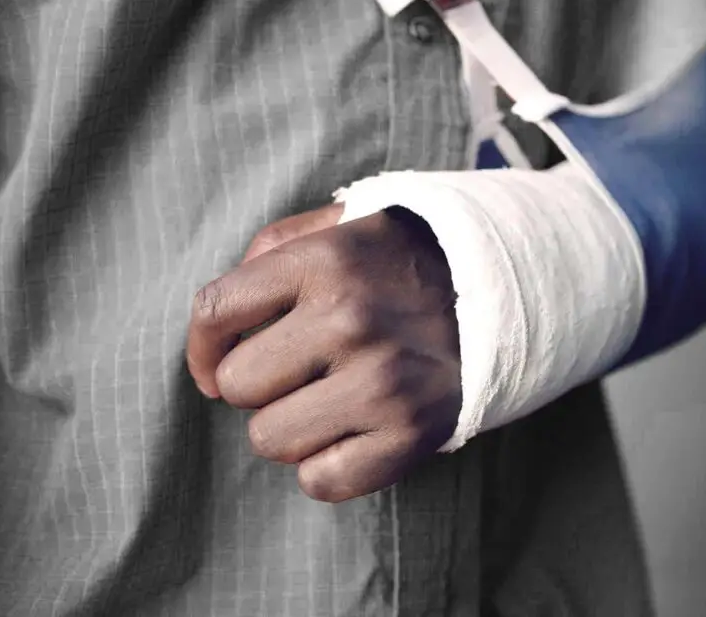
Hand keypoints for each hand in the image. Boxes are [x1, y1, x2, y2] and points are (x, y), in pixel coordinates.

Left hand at [186, 204, 462, 502]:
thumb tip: (217, 320)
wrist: (505, 296)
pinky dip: (329, 465)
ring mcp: (382, 381)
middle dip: (258, 382)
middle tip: (302, 369)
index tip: (212, 361)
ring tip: (333, 397)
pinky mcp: (410, 435)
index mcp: (326, 261)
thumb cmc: (404, 266)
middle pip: (236, 384)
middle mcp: (350, 318)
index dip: (199, 346)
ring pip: (268, 439)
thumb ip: (274, 247)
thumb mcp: (344, 225)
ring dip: (291, 425)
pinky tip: (356, 431)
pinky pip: (319, 480)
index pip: (215, 311)